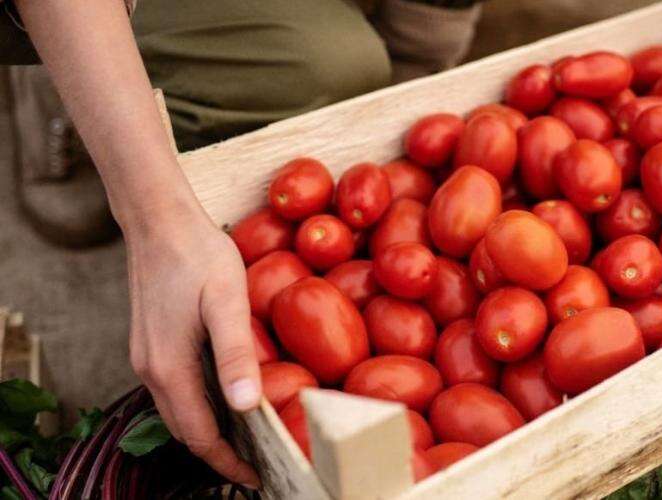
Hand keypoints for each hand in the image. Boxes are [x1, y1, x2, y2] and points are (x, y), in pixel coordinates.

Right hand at [127, 210, 261, 486]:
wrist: (160, 220)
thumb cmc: (199, 255)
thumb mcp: (227, 301)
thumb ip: (235, 354)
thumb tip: (245, 405)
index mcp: (169, 367)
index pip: (198, 434)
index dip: (227, 462)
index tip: (257, 477)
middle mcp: (151, 369)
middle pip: (185, 429)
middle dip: (220, 453)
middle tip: (261, 463)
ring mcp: (147, 356)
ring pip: (179, 410)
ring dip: (210, 430)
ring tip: (251, 437)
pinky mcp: (152, 343)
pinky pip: (176, 389)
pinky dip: (201, 405)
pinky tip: (229, 396)